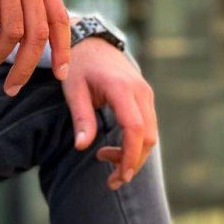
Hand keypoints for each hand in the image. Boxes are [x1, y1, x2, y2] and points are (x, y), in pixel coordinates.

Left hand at [62, 37, 157, 188]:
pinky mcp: (146, 99)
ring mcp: (146, 95)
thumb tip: (82, 147)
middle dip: (133, 163)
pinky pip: (147, 128)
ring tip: (105, 160)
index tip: (121, 176)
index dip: (131, 155)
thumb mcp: (73, 90)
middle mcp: (140, 91)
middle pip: (148, 136)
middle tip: (112, 181)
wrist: (92, 42)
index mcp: (121, 88)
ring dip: (133, 156)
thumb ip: (82, 118)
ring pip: (150, 135)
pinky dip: (134, 145)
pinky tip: (114, 150)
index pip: (135, 128)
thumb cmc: (79, 67)